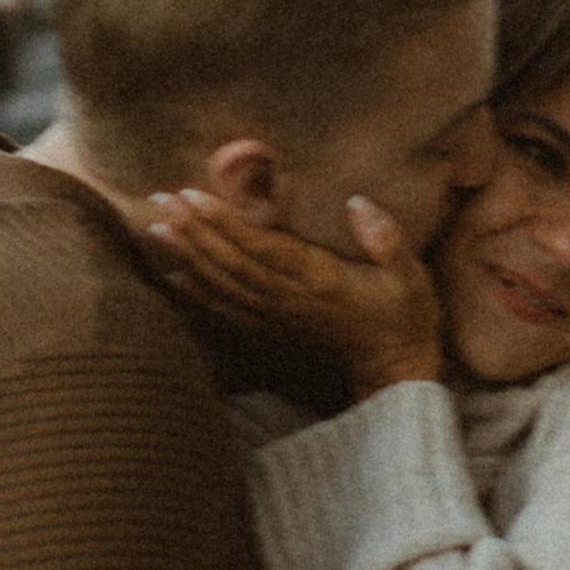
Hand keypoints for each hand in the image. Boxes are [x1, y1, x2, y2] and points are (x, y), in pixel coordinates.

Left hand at [145, 188, 444, 396]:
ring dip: (188, 255)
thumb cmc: (405, 319)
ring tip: (158, 226)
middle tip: (160, 199)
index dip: (225, 222)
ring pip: (222, 284)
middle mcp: (289, 299)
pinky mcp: (272, 332)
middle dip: (193, 229)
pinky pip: (226, 312)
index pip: (261, 246)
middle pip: (230, 262)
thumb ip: (387, 239)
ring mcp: (276, 318)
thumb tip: (359, 203)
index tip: (194, 196)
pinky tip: (173, 276)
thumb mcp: (411, 278)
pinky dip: (197, 294)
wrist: (394, 373)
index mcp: (319, 280)